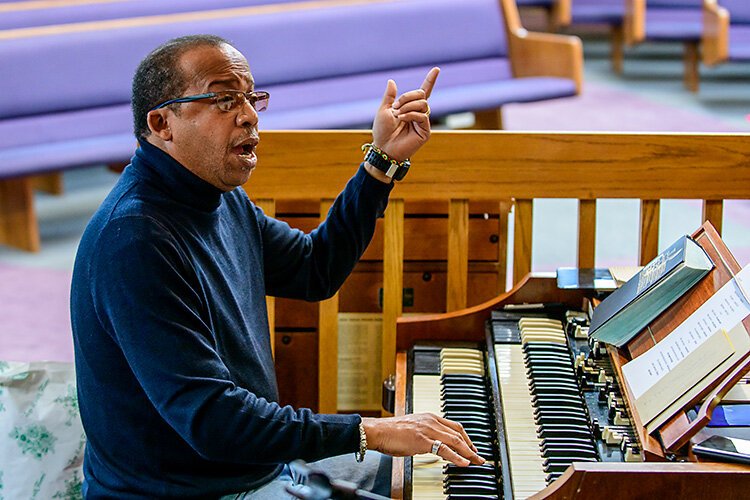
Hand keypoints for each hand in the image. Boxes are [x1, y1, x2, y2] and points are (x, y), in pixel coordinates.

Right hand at [361, 413, 484, 466]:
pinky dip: (456, 457)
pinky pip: (444, 450)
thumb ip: (426, 432)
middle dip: (471, 446)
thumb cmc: (391, 432)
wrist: (378, 431)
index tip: (472, 447)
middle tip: (479, 457)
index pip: (454, 426)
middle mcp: (431, 421)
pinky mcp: (423, 441)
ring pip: (454, 441)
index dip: (466, 437)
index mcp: (430, 417)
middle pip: (458, 433)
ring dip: (468, 452)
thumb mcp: (414, 428)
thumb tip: (434, 443)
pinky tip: (463, 462)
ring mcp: (428, 430)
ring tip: (476, 461)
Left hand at [371, 67, 439, 162]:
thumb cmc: (382, 131)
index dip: (430, 80)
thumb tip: (391, 81)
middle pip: (422, 95)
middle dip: (407, 96)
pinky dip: (410, 115)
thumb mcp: (384, 110)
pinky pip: (422, 116)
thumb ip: (389, 96)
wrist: (383, 148)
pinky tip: (402, 119)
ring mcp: (423, 122)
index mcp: (409, 107)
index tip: (436, 69)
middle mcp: (418, 113)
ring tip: (398, 115)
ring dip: (408, 106)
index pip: (423, 92)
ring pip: (422, 104)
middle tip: (395, 106)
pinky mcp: (425, 131)